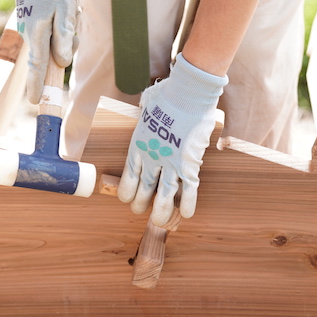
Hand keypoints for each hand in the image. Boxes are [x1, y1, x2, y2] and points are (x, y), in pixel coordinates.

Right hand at [10, 0, 80, 102]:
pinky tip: (61, 9)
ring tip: (67, 10)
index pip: (38, 66)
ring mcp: (28, 30)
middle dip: (62, 52)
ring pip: (50, 46)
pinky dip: (58, 28)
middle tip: (71, 26)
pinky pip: (48, 36)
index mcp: (39, 33)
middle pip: (48, 58)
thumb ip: (64, 37)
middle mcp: (30, 35)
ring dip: (63, 35)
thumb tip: (62, 62)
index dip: (37, 85)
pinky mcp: (30, 24)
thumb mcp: (67, 9)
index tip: (36, 102)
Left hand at [118, 54, 226, 225]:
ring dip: (161, 212)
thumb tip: (147, 103)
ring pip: (164, 197)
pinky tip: (187, 214)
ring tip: (161, 222)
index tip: (127, 199)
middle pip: (143, 190)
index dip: (127, 191)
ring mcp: (171, 163)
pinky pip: (189, 190)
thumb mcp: (148, 103)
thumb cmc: (168, 94)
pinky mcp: (190, 164)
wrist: (187, 93)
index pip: (128, 176)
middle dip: (141, 204)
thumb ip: (146, 109)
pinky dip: (188, 204)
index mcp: (139, 145)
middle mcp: (152, 158)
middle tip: (141, 211)